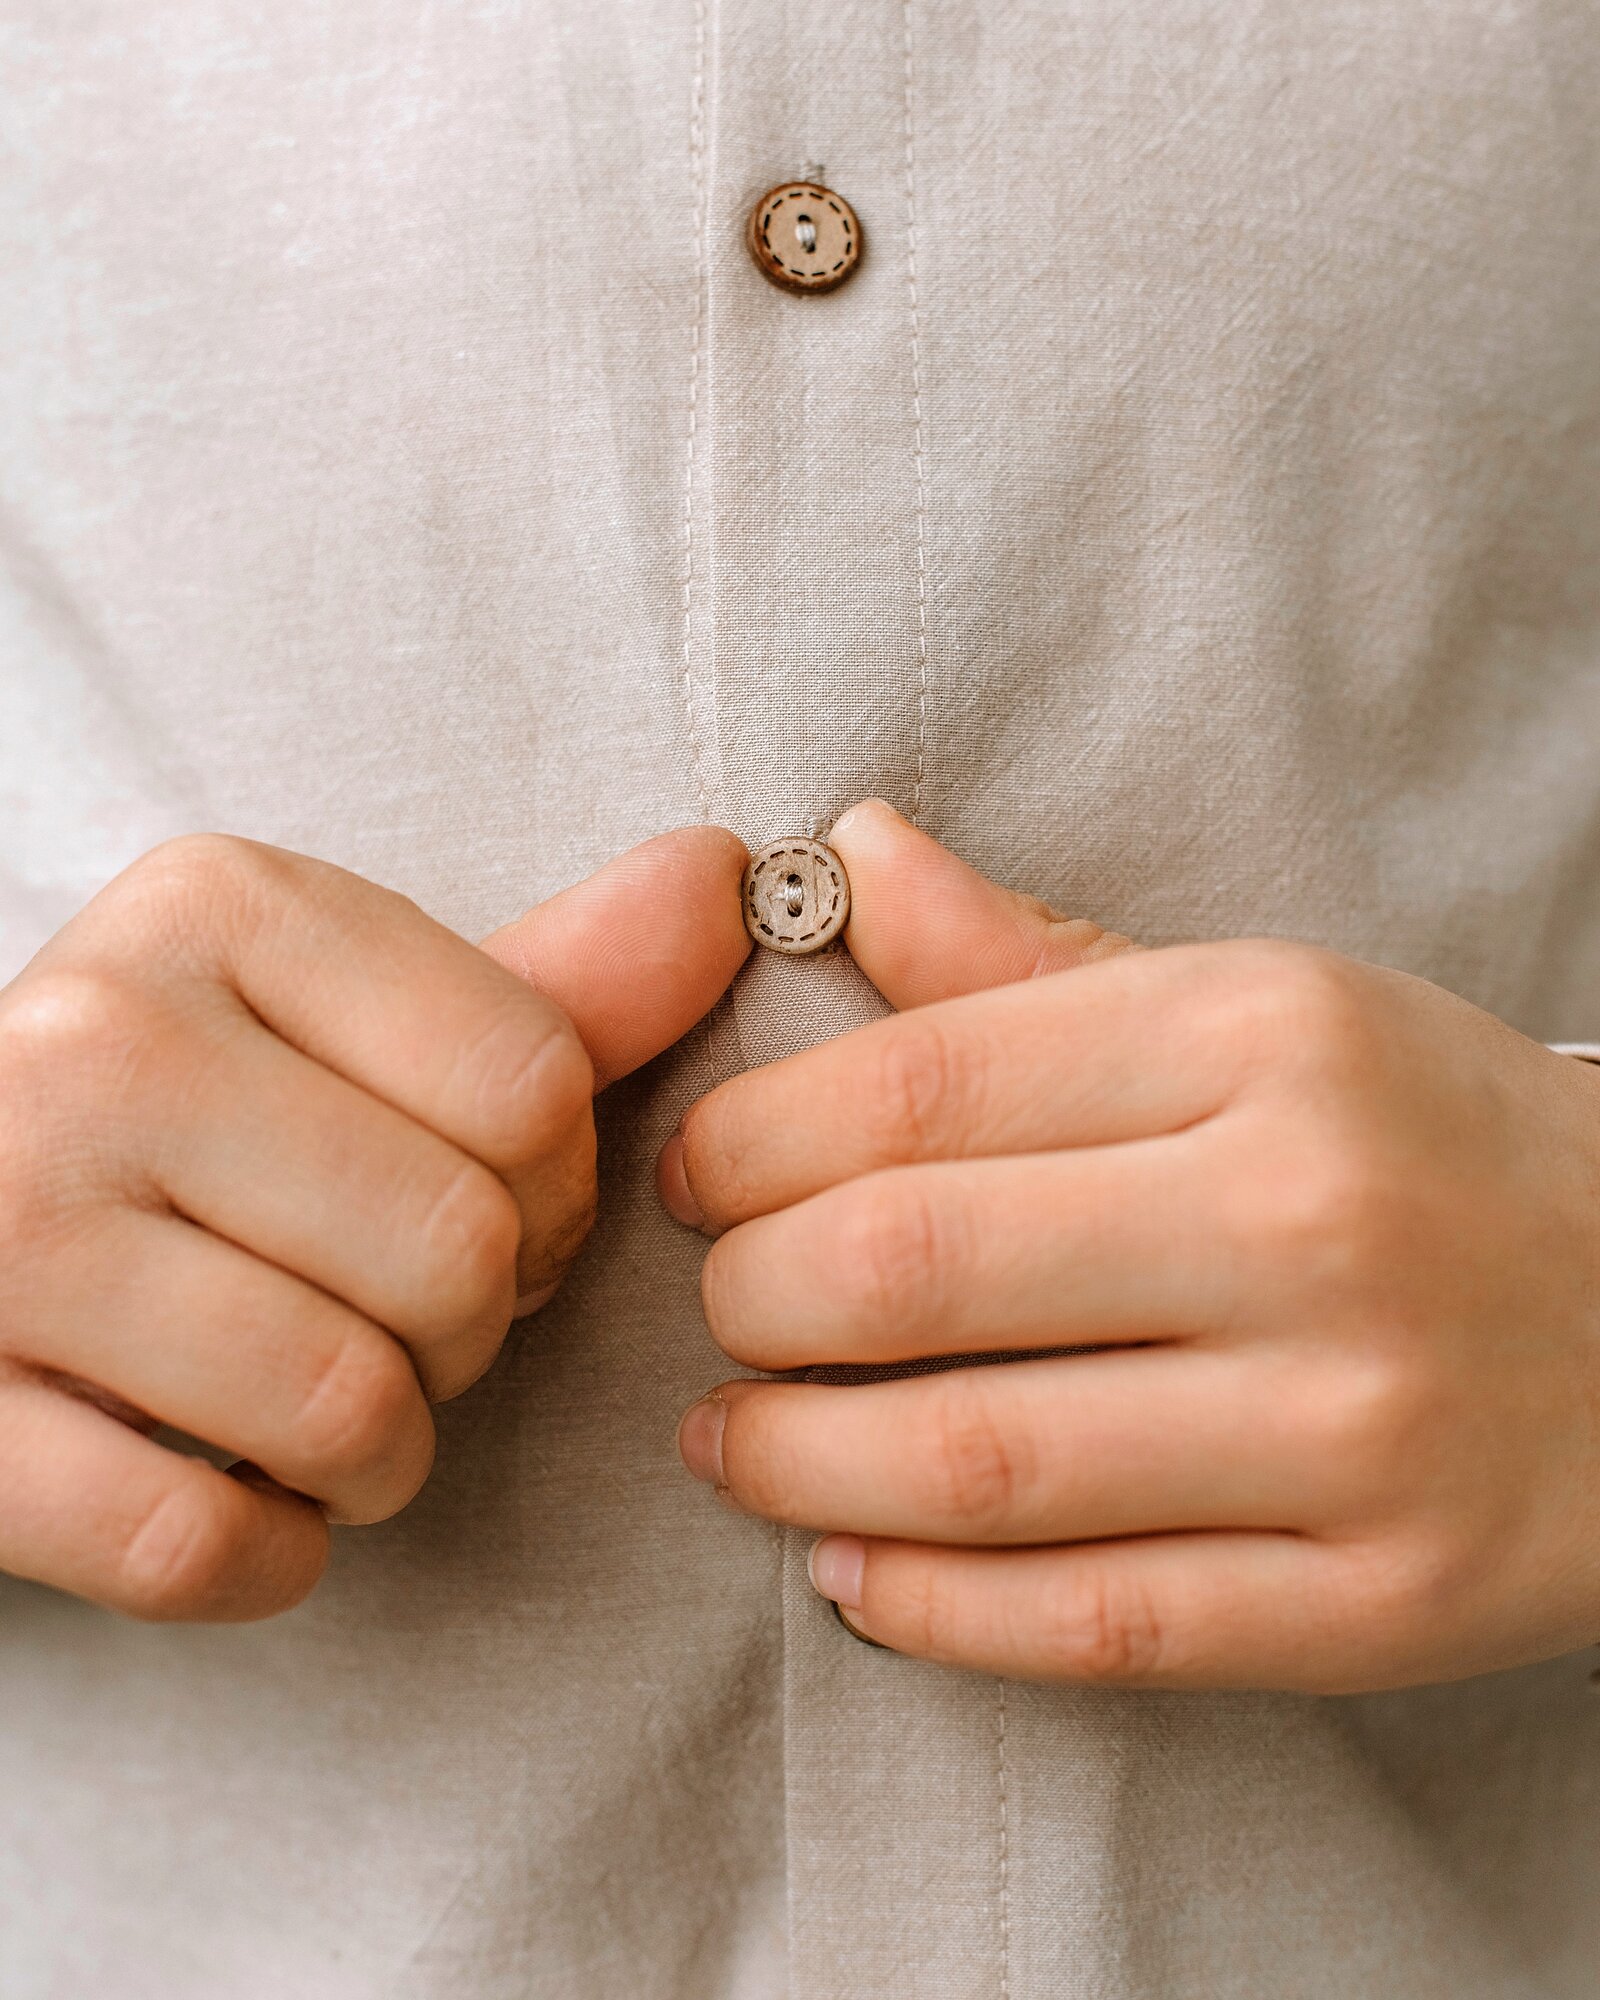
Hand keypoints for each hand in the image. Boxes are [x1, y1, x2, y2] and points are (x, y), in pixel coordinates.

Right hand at [0, 826, 748, 1620]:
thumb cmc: (180, 1126)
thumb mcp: (348, 1023)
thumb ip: (548, 983)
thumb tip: (723, 878)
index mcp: (221, 909)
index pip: (534, 1087)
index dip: (558, 1199)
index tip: (500, 1223)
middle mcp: (97, 1038)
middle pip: (456, 1248)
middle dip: (473, 1335)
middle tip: (406, 1331)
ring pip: (342, 1403)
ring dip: (383, 1457)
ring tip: (334, 1415)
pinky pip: (195, 1541)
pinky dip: (268, 1556)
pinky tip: (247, 1501)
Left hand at [661, 800, 1599, 1692]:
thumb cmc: (1426, 1138)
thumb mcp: (1260, 1002)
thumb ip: (1030, 955)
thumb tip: (846, 851)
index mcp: (1260, 1036)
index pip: (918, 1081)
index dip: (750, 1139)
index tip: (695, 1176)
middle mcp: (1309, 1217)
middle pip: (915, 1267)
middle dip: (753, 1300)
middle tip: (721, 1309)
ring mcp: (1355, 1425)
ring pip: (980, 1461)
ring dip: (799, 1461)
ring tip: (733, 1441)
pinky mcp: (1381, 1599)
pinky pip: (1099, 1624)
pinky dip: (933, 1610)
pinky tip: (850, 1572)